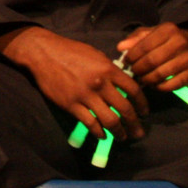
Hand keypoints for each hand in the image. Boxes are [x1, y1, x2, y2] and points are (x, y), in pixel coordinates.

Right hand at [0, 27, 146, 140]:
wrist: (43, 53)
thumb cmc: (69, 50)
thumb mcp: (95, 54)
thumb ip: (109, 69)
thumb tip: (122, 83)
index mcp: (108, 69)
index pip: (133, 90)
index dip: (142, 104)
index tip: (144, 113)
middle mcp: (100, 83)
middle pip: (125, 109)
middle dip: (135, 124)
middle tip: (139, 132)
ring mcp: (85, 95)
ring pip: (110, 120)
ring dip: (120, 132)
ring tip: (123, 137)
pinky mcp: (71, 105)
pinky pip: (90, 124)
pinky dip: (99, 133)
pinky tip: (102, 135)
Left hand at [117, 22, 187, 90]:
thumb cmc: (165, 39)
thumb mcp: (150, 33)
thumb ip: (134, 39)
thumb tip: (120, 48)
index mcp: (168, 30)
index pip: (144, 46)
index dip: (132, 56)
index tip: (126, 61)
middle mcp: (180, 43)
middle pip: (152, 61)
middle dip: (138, 69)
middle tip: (133, 71)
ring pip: (161, 74)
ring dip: (147, 79)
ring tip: (141, 79)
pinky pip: (172, 85)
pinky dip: (159, 87)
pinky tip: (153, 84)